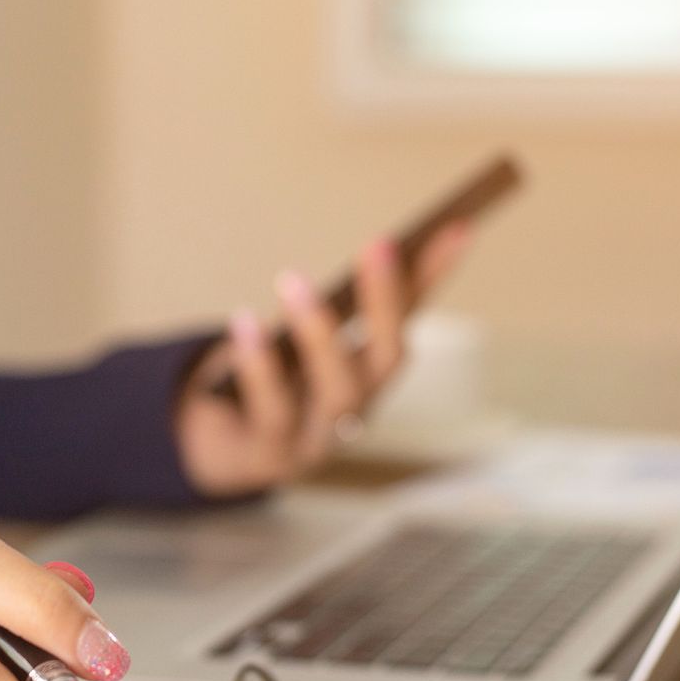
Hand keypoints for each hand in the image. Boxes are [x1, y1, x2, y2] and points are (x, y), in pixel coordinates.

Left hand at [174, 224, 473, 497]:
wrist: (223, 455)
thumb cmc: (275, 383)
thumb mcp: (309, 338)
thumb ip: (341, 303)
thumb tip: (392, 241)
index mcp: (371, 376)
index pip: (413, 316)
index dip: (435, 276)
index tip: (456, 225)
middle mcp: (357, 410)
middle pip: (386, 361)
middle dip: (387, 302)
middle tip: (380, 244)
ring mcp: (319, 438)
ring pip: (336, 392)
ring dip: (320, 334)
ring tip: (293, 279)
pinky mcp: (271, 454)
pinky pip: (272, 412)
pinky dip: (259, 368)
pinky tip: (245, 323)